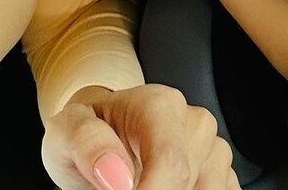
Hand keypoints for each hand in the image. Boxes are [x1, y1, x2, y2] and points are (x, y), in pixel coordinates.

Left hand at [42, 83, 240, 189]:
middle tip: (122, 188)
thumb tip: (115, 175)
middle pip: (188, 182)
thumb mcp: (66, 131)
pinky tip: (163, 187)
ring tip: (141, 182)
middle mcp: (192, 122)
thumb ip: (86, 143)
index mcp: (158, 104)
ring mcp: (211, 148)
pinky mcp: (221, 172)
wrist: (101, 131)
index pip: (171, 161)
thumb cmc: (87, 130)